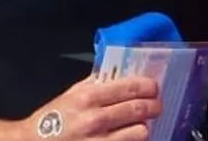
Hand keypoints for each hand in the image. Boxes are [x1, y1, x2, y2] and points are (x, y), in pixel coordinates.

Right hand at [18, 76, 160, 140]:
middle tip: (156, 106)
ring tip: (140, 126)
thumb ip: (94, 83)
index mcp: (88, 97)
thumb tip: (119, 73)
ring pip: (139, 132)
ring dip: (143, 128)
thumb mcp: (70, 95)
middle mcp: (94, 119)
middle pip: (139, 109)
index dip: (148, 87)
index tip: (154, 88)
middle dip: (154, 106)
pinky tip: (127, 138)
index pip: (130, 87)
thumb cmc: (50, 121)